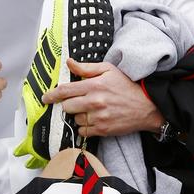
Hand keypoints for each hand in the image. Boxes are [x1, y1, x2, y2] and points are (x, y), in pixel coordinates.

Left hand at [42, 59, 163, 137]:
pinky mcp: (103, 130)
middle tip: (77, 102)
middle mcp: (94, 102)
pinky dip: (85, 127)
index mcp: (94, 85)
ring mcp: (98, 117)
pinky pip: (83, 131)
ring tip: (91, 110)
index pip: (65, 91)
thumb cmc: (127, 86)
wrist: (147, 106)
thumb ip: (86, 68)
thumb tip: (69, 62)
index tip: (46, 98)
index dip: (52, 95)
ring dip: (78, 115)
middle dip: (68, 105)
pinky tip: (94, 120)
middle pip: (67, 107)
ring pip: (75, 119)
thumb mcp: (108, 70)